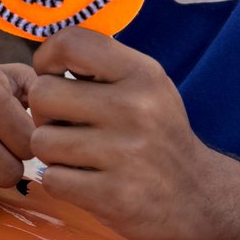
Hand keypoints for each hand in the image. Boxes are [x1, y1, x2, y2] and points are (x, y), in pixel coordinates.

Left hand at [29, 28, 220, 239]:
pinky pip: (52, 179)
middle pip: (43, 93)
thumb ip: (101, 63)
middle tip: (65, 122)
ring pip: (41, 140)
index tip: (54, 74)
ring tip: (78, 152)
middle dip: (45, 111)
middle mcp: (134, 108)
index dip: (48, 57)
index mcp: (141, 73)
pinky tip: (85, 179)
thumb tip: (44, 53)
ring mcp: (125, 154)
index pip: (71, 43)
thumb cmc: (157, 132)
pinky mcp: (113, 196)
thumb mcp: (145, 83)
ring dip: (52, 150)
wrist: (198, 197)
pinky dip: (61, 181)